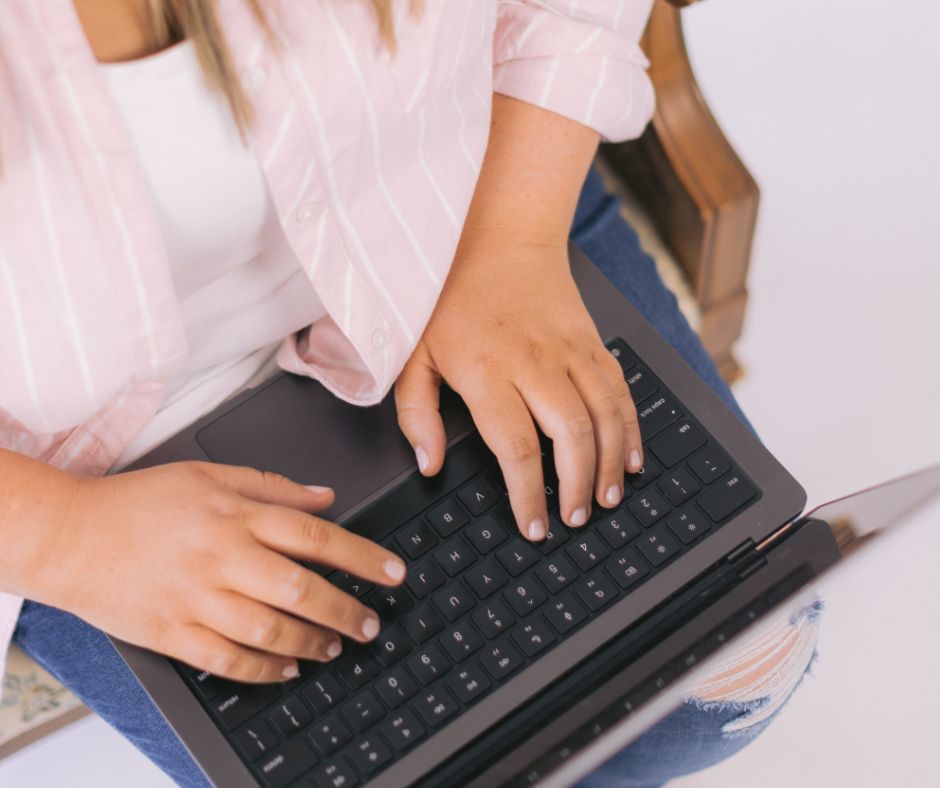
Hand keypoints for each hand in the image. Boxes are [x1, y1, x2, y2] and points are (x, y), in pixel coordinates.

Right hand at [40, 463, 405, 682]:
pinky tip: (287, 669)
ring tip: (336, 646)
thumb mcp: (207, 475)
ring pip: (270, 629)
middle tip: (371, 623)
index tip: (393, 573)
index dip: (362, 557)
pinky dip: (263, 669)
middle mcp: (222, 557)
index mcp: (235, 515)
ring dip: (312, 642)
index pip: (315, 536)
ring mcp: (196, 598)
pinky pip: (227, 660)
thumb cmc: (140, 502)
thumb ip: (271, 486)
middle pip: (301, 588)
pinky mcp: (172, 632)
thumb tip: (325, 496)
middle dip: (346, 609)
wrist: (70, 535)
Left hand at [396, 231, 642, 539]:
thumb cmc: (455, 301)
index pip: (514, 447)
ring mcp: (570, 352)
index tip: (533, 526)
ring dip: (611, 465)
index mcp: (486, 370)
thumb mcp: (416, 356)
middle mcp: (535, 363)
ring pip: (605, 418)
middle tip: (573, 519)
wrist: (504, 240)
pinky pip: (621, 393)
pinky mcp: (594, 344)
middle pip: (571, 436)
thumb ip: (417, 414)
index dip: (527, 495)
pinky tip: (631, 459)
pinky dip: (631, 430)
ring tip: (606, 499)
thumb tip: (429, 465)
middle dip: (577, 488)